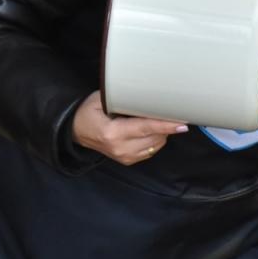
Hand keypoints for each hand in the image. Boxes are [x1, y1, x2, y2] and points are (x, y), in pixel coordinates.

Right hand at [72, 91, 187, 165]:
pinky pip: (151, 150)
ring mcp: (125, 157)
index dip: (165, 126)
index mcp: (112, 133)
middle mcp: (120, 148)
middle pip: (155, 138)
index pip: (145, 128)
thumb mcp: (101, 99)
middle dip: (165, 126)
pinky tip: (148, 130)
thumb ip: (123, 99)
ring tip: (154, 120)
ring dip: (161, 133)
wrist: (76, 131)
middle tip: (169, 112)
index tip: (182, 124)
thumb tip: (149, 98)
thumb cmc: (88, 112)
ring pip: (156, 145)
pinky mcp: (128, 161)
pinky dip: (155, 139)